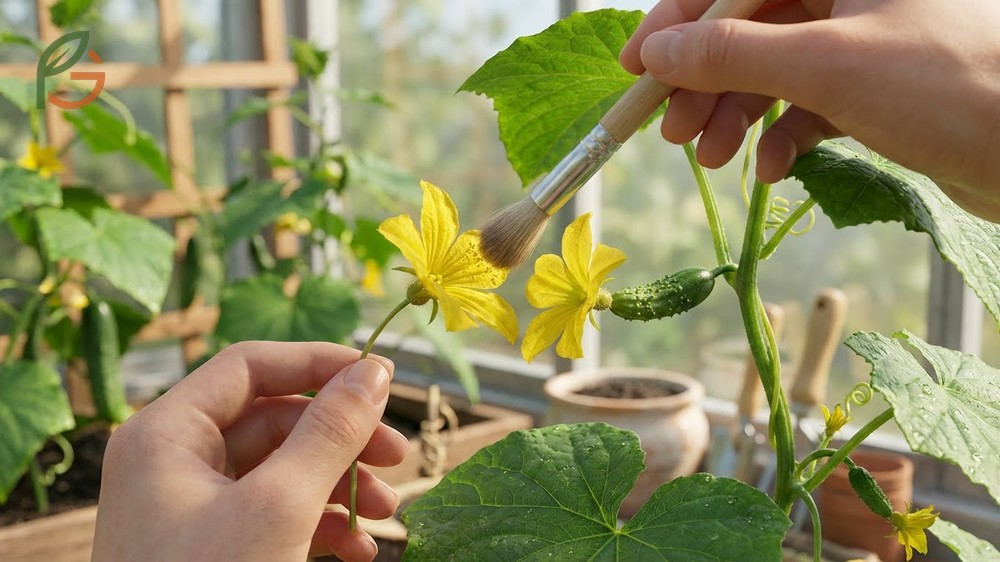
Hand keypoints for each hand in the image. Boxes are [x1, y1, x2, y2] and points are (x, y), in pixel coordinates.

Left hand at [91, 341, 408, 561]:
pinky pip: (277, 514)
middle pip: (275, 419)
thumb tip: (373, 371)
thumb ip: (330, 433)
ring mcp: (193, 507)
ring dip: (342, 487)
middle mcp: (175, 461)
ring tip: (386, 515)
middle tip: (398, 457)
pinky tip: (358, 550)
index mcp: (166, 433)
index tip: (380, 378)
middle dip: (342, 440)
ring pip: (284, 470)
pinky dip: (322, 525)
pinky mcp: (215, 545)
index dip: (319, 364)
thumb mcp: (279, 507)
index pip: (250, 365)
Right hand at [620, 0, 999, 221]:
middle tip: (673, 131)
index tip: (637, 69)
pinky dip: (784, 136)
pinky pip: (809, 104)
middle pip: (748, 27)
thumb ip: (732, 54)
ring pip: (774, 70)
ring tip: (714, 158)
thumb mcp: (824, 65)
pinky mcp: (878, 88)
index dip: (678, 22)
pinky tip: (776, 170)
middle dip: (705, 81)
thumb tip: (659, 53)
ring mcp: (863, 40)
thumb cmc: (946, 87)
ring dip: (736, 115)